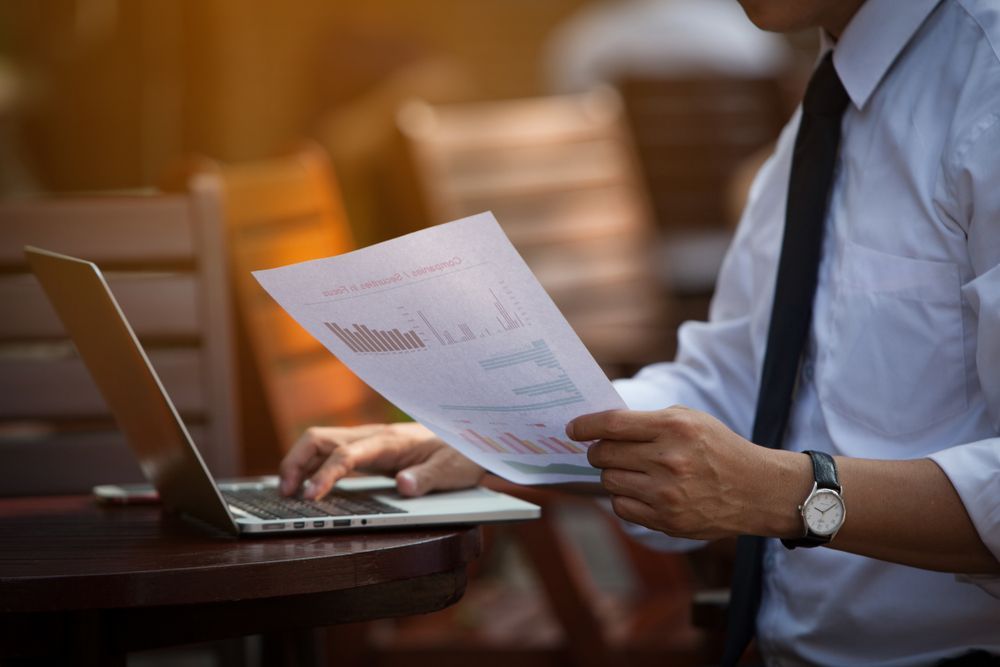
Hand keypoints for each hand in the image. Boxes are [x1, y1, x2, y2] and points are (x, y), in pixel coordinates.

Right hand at [279, 422, 484, 499]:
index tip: (310, 497)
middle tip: (285, 494)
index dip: (325, 475)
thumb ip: (428, 478)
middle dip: (295, 462)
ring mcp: (366, 441)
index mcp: (390, 441)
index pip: (346, 454)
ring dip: (297, 463)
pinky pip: (329, 452)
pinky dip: (310, 466)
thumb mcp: (452, 470)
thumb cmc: (460, 454)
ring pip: (319, 443)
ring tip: (287, 492)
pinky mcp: (366, 450)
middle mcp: (372, 436)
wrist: (468, 439)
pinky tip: (305, 485)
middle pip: (319, 439)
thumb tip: (404, 486)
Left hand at [568, 406, 808, 539]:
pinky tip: (639, 490)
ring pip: (609, 481)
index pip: (613, 425)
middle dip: (597, 451)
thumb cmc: (719, 448)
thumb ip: (648, 421)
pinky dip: (623, 497)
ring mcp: (667, 494)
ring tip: (629, 470)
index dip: (586, 425)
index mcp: (674, 428)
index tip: (573, 429)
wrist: (756, 490)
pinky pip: (621, 507)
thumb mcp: (690, 420)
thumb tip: (603, 427)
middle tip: (602, 450)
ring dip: (611, 474)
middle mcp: (668, 461)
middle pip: (605, 455)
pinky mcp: (666, 520)